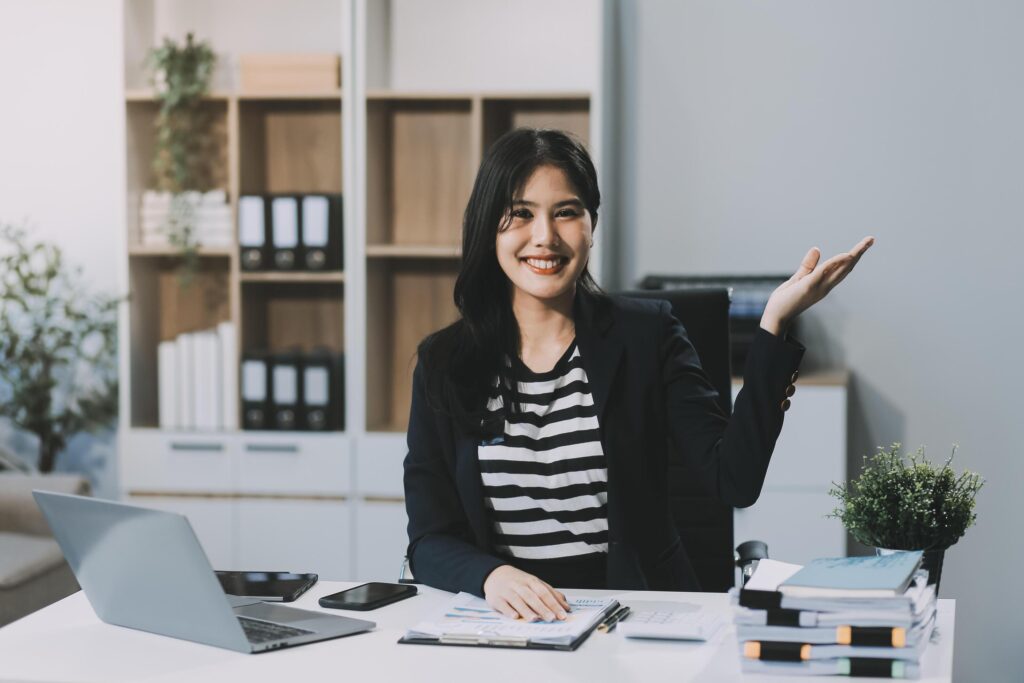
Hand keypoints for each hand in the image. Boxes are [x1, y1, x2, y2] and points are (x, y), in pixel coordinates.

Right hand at [483, 565, 569, 620]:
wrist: (495, 574)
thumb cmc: (518, 582)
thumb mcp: (535, 583)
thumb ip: (550, 594)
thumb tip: (565, 606)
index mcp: (531, 581)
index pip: (545, 592)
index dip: (554, 604)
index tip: (562, 614)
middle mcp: (520, 585)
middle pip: (532, 596)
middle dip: (542, 608)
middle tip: (551, 618)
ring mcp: (507, 591)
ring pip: (518, 600)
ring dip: (526, 610)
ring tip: (535, 619)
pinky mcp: (496, 598)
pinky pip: (503, 605)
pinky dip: (508, 611)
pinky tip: (515, 617)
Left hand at [760, 236, 874, 335]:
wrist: (775, 317)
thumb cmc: (785, 300)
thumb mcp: (799, 278)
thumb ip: (808, 265)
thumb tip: (817, 248)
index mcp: (823, 284)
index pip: (842, 268)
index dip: (853, 256)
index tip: (864, 244)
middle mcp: (825, 286)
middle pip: (846, 267)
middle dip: (859, 253)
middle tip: (871, 239)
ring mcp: (818, 287)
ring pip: (840, 269)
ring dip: (853, 255)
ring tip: (865, 244)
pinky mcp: (808, 286)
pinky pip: (823, 272)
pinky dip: (835, 263)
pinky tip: (845, 255)